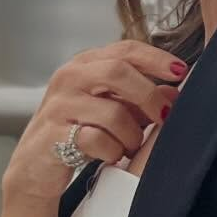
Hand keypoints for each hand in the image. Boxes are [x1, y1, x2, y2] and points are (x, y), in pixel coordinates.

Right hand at [0, 41, 187, 211]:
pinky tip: (111, 156)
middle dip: (149, 95)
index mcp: (85, 65)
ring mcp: (60, 105)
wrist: (36, 167)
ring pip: (112, 111)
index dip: (156, 59)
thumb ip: (139, 98)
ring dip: (131, 134)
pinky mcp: (54, 134)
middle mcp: (70, 78)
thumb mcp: (110, 109)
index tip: (180, 72)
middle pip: (118, 71)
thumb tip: (174, 92)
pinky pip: (97, 140)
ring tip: (130, 146)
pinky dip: (112, 151)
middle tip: (164, 116)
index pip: (125, 49)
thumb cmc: (75, 133)